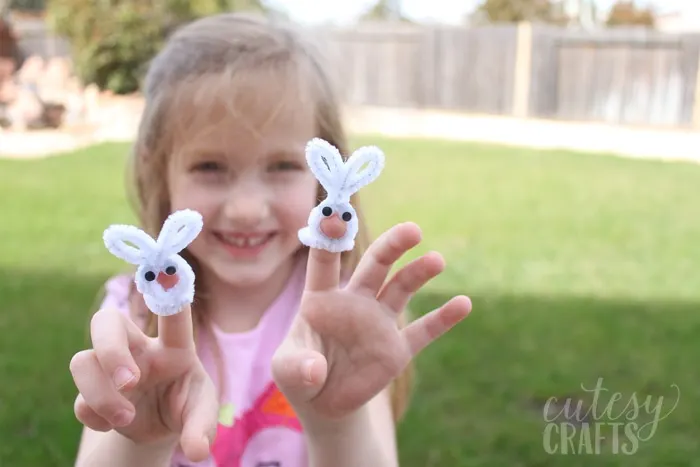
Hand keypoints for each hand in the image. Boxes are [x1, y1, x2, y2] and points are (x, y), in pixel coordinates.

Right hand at [69, 304, 218, 461]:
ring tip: (127, 418)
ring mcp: (111, 369)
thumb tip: (198, 451)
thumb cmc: (186, 405)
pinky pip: (79, 399)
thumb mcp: (201, 413)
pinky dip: (94, 414)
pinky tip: (114, 424)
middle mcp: (138, 349)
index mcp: (173, 346)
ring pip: (83, 361)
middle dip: (110, 350)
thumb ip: (202, 427)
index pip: (172, 315)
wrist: (162, 429)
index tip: (165, 269)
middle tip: (129, 381)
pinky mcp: (92, 394)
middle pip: (106, 322)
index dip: (167, 289)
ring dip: (101, 393)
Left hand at [271, 222, 471, 421]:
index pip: (325, 260)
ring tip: (436, 260)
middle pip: (375, 264)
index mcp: (321, 298)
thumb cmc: (299, 372)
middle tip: (412, 230)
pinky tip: (463, 304)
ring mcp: (378, 322)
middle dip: (392, 246)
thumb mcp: (286, 370)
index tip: (335, 214)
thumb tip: (315, 370)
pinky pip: (423, 330)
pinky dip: (443, 318)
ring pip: (401, 288)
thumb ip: (296, 366)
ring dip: (419, 273)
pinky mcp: (396, 348)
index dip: (330, 237)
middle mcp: (354, 301)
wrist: (324, 401)